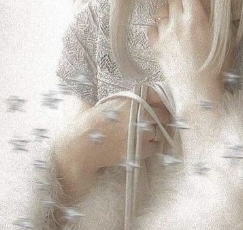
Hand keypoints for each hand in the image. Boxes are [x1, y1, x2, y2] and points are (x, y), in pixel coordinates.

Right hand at [53, 91, 170, 200]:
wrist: (80, 147)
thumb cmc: (83, 124)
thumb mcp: (95, 103)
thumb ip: (107, 101)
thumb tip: (95, 97)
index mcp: (130, 98)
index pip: (156, 94)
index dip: (160, 100)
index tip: (160, 105)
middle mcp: (140, 112)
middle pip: (162, 114)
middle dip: (161, 119)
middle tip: (157, 123)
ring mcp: (142, 131)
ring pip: (159, 132)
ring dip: (155, 135)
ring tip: (145, 137)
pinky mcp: (140, 148)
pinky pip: (154, 148)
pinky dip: (150, 148)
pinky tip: (141, 147)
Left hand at [148, 0, 222, 113]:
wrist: (198, 91)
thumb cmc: (216, 66)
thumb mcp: (223, 37)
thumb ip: (215, 16)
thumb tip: (211, 1)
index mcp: (196, 18)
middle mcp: (177, 22)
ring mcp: (163, 34)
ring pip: (161, 10)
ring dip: (168, 7)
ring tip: (176, 13)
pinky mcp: (155, 46)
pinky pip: (152, 27)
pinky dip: (158, 24)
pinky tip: (166, 28)